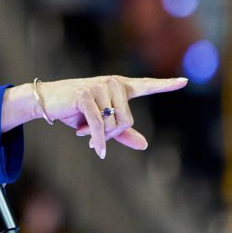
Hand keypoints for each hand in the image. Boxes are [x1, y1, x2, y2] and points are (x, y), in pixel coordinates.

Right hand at [36, 75, 187, 158]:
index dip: (166, 85)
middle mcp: (112, 83)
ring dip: (99, 135)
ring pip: (113, 124)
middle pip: (127, 120)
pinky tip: (97, 150)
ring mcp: (99, 88)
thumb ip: (122, 132)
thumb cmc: (74, 110)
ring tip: (83, 130)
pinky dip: (98, 141)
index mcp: (119, 86)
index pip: (146, 85)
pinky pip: (99, 125)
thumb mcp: (100, 122)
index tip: (184, 82)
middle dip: (111, 134)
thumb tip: (144, 145)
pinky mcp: (86, 96)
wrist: (47, 102)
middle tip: (92, 136)